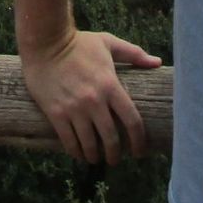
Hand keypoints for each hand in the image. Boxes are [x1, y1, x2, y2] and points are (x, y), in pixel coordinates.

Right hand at [21, 29, 161, 164]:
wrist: (45, 42)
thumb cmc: (78, 43)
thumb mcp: (108, 43)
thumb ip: (134, 54)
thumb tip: (157, 62)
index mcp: (110, 86)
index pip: (132, 121)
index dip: (139, 141)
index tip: (139, 151)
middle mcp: (95, 101)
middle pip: (111, 139)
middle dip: (115, 155)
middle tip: (115, 159)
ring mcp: (74, 109)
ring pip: (90, 144)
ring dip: (95, 156)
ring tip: (96, 158)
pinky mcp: (56, 114)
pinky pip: (69, 141)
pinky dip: (76, 152)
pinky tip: (79, 153)